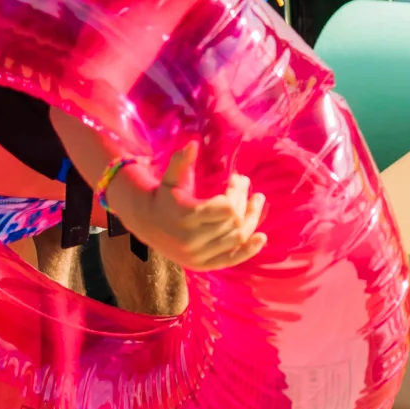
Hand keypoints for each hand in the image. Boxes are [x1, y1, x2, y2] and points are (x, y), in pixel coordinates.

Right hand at [99, 141, 265, 271]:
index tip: (237, 178)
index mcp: (185, 216)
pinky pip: (231, 259)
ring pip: (237, 238)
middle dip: (245, 201)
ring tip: (257, 202)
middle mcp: (191, 239)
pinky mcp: (202, 265)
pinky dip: (248, 250)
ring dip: (252, 219)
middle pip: (234, 221)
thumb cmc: (164, 197)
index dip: (236, 191)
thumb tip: (193, 143)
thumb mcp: (169, 178)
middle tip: (248, 186)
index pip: (226, 206)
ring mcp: (197, 255)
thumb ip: (180, 162)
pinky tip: (262, 238)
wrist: (147, 225)